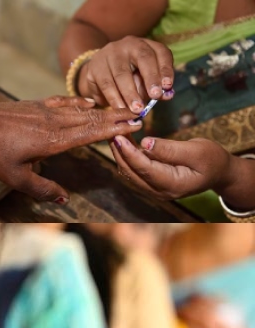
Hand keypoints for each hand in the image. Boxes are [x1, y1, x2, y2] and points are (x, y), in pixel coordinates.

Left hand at [0, 96, 138, 201]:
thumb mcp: (17, 178)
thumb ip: (42, 189)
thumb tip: (65, 200)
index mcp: (55, 141)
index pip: (92, 134)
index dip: (115, 129)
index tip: (136, 125)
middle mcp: (56, 123)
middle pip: (93, 119)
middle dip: (117, 117)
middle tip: (140, 114)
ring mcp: (46, 111)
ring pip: (81, 110)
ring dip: (103, 109)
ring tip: (122, 108)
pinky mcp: (36, 104)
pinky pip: (64, 101)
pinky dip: (79, 102)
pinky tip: (88, 102)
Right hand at [76, 37, 174, 111]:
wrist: (98, 72)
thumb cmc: (128, 77)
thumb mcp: (144, 79)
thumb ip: (156, 87)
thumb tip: (167, 95)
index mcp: (147, 45)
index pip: (161, 53)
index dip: (166, 69)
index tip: (167, 87)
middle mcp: (130, 44)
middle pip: (144, 58)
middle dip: (150, 78)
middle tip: (154, 96)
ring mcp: (110, 53)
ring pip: (122, 74)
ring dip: (130, 94)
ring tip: (137, 109)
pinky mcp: (95, 66)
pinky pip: (106, 84)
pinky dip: (114, 98)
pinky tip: (120, 109)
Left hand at [112, 135, 235, 199]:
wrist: (218, 172)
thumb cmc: (212, 160)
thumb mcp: (197, 151)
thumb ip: (170, 149)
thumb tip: (145, 143)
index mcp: (172, 185)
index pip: (144, 169)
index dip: (129, 153)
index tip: (118, 137)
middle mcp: (159, 192)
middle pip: (131, 172)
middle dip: (120, 152)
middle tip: (111, 131)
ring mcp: (153, 190)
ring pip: (129, 172)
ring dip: (120, 154)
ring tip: (115, 134)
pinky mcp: (151, 184)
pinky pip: (134, 171)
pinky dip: (127, 157)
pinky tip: (123, 142)